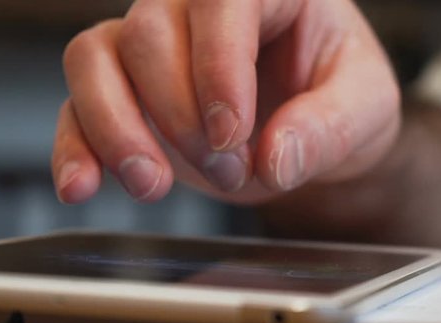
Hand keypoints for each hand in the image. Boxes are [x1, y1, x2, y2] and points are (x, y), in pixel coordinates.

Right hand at [51, 0, 399, 204]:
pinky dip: (75, 147)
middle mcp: (200, 8)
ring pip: (94, 58)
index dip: (217, 67)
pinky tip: (81, 186)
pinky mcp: (129, 93)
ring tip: (152, 185)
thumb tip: (277, 156)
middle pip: (148, 32)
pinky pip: (78, 104)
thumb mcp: (365, 109)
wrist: (314, 130)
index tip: (232, 134)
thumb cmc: (341, 100)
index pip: (220, 1)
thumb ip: (329, 127)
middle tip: (229, 168)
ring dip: (116, 129)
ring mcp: (156, 48)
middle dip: (180, 117)